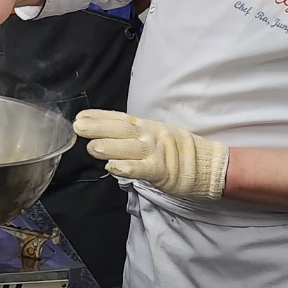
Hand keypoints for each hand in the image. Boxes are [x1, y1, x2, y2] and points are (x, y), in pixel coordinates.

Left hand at [73, 110, 227, 199]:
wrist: (209, 166)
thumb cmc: (179, 151)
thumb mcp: (156, 135)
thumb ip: (132, 135)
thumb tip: (104, 134)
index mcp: (148, 126)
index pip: (120, 118)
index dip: (100, 117)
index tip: (80, 116)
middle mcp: (150, 136)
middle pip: (121, 130)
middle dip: (98, 127)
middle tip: (78, 126)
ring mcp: (157, 153)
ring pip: (129, 149)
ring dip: (109, 147)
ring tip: (91, 147)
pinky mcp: (163, 171)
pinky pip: (142, 169)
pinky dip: (127, 168)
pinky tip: (113, 167)